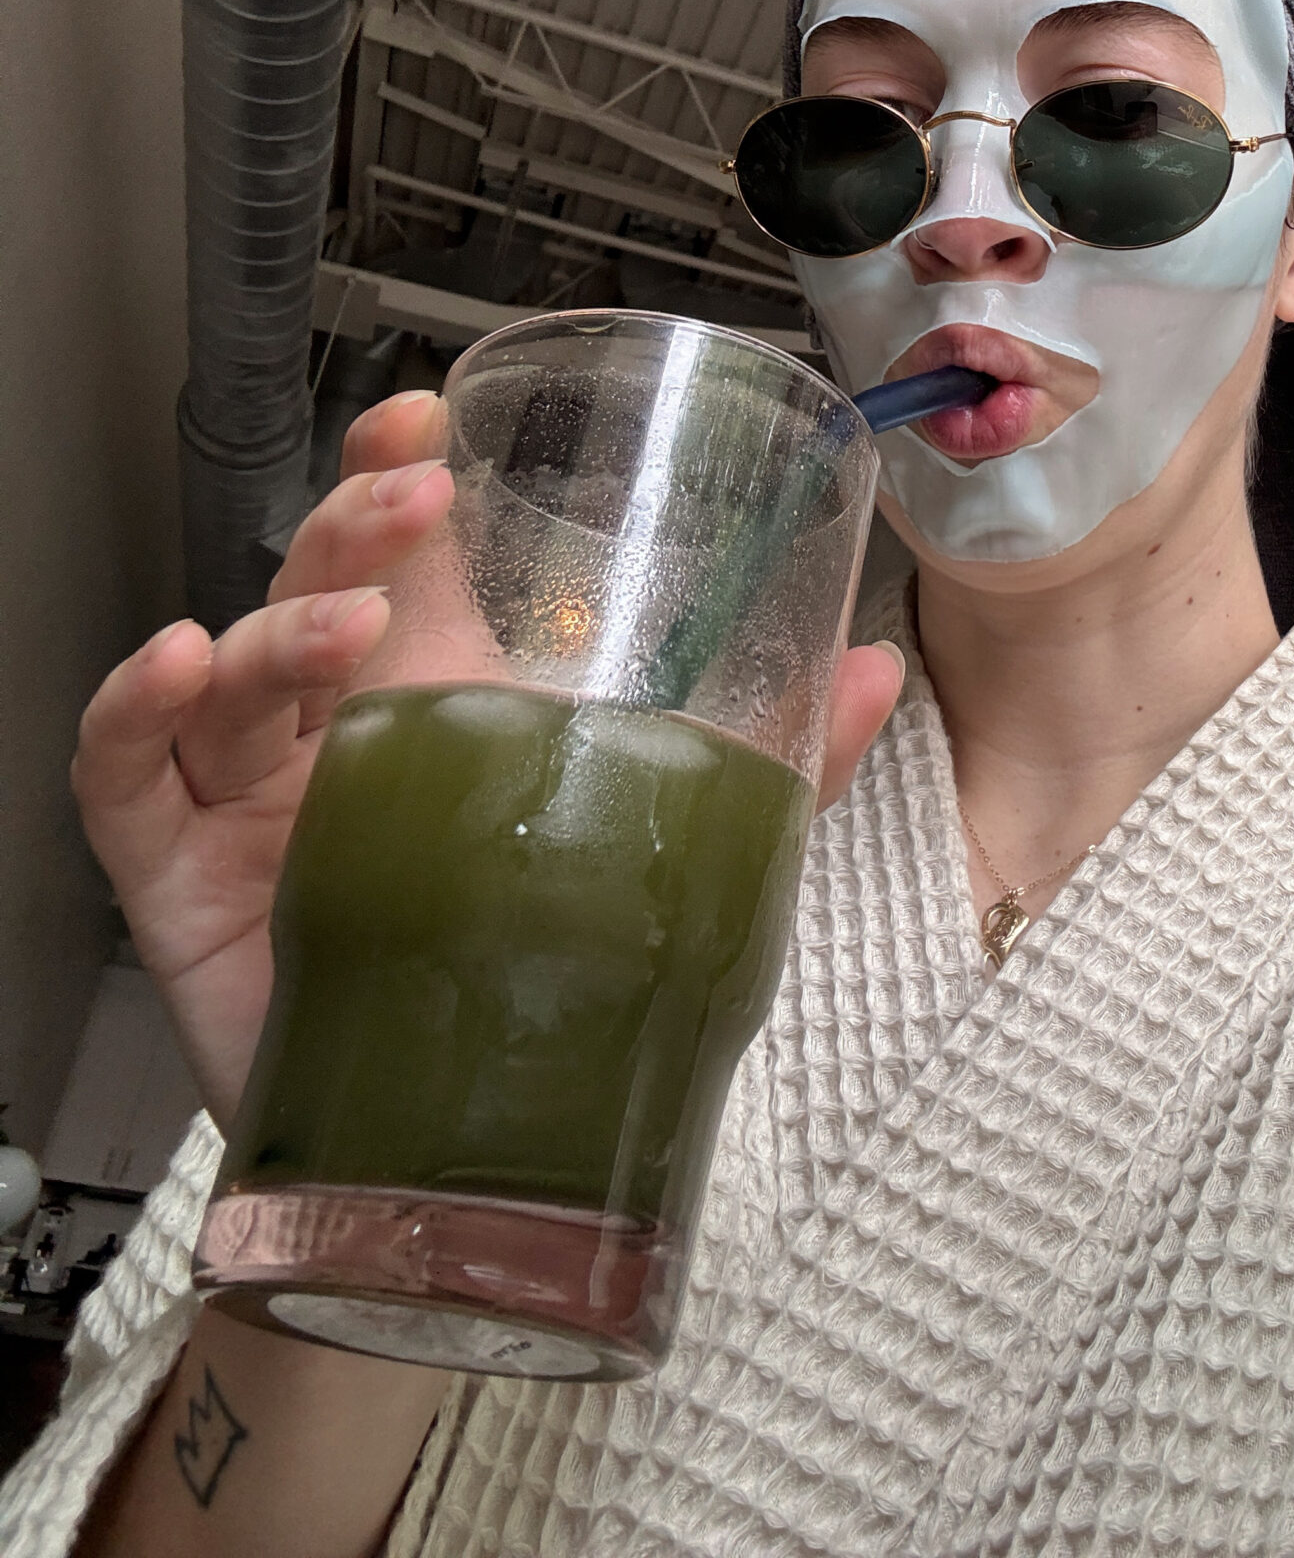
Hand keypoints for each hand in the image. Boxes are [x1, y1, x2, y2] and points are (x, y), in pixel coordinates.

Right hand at [72, 392, 904, 1126]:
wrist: (434, 1170)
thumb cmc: (526, 986)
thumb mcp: (653, 861)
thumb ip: (760, 773)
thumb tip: (872, 670)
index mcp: (433, 708)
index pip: (401, 562)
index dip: (396, 475)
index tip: (433, 420)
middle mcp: (332, 738)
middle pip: (313, 590)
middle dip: (353, 528)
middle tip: (416, 499)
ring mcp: (247, 806)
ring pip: (228, 673)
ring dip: (276, 627)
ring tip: (345, 626)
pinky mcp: (176, 887)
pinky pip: (124, 781)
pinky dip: (132, 712)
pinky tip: (175, 666)